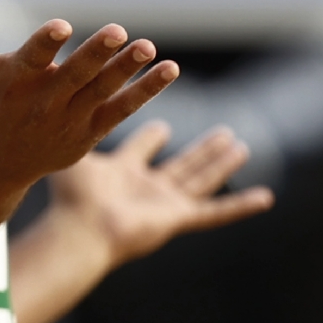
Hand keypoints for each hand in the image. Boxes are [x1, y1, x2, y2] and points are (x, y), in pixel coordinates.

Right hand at [0, 0, 178, 189]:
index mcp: (12, 82)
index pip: (30, 59)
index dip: (44, 43)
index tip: (60, 26)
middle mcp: (41, 103)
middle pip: (73, 76)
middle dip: (96, 55)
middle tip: (118, 31)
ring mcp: (68, 121)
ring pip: (102, 92)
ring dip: (126, 71)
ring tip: (148, 48)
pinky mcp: (88, 133)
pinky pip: (120, 111)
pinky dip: (144, 92)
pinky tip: (168, 70)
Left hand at [48, 121, 274, 268]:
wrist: (81, 227)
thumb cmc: (69, 194)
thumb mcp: (75, 152)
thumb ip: (72, 126)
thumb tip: (56, 95)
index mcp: (120, 172)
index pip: (139, 150)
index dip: (150, 137)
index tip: (161, 125)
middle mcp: (145, 188)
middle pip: (179, 165)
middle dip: (200, 149)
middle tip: (223, 132)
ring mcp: (163, 204)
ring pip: (201, 180)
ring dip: (220, 165)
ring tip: (240, 146)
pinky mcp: (177, 219)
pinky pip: (215, 213)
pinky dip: (240, 206)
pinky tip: (265, 198)